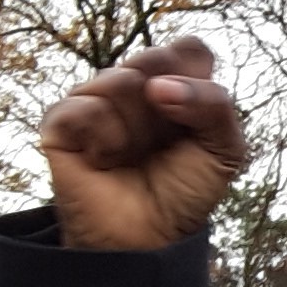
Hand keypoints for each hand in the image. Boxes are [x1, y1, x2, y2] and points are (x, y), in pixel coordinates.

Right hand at [38, 36, 249, 249]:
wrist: (146, 238)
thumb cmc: (185, 192)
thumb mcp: (225, 150)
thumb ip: (215, 105)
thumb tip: (159, 86)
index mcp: (175, 85)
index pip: (189, 48)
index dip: (196, 79)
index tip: (197, 117)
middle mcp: (133, 86)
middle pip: (154, 57)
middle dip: (168, 104)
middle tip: (164, 139)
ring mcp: (95, 100)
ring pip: (120, 81)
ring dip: (137, 127)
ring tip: (132, 153)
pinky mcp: (61, 122)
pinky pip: (85, 106)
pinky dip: (104, 137)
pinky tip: (105, 159)